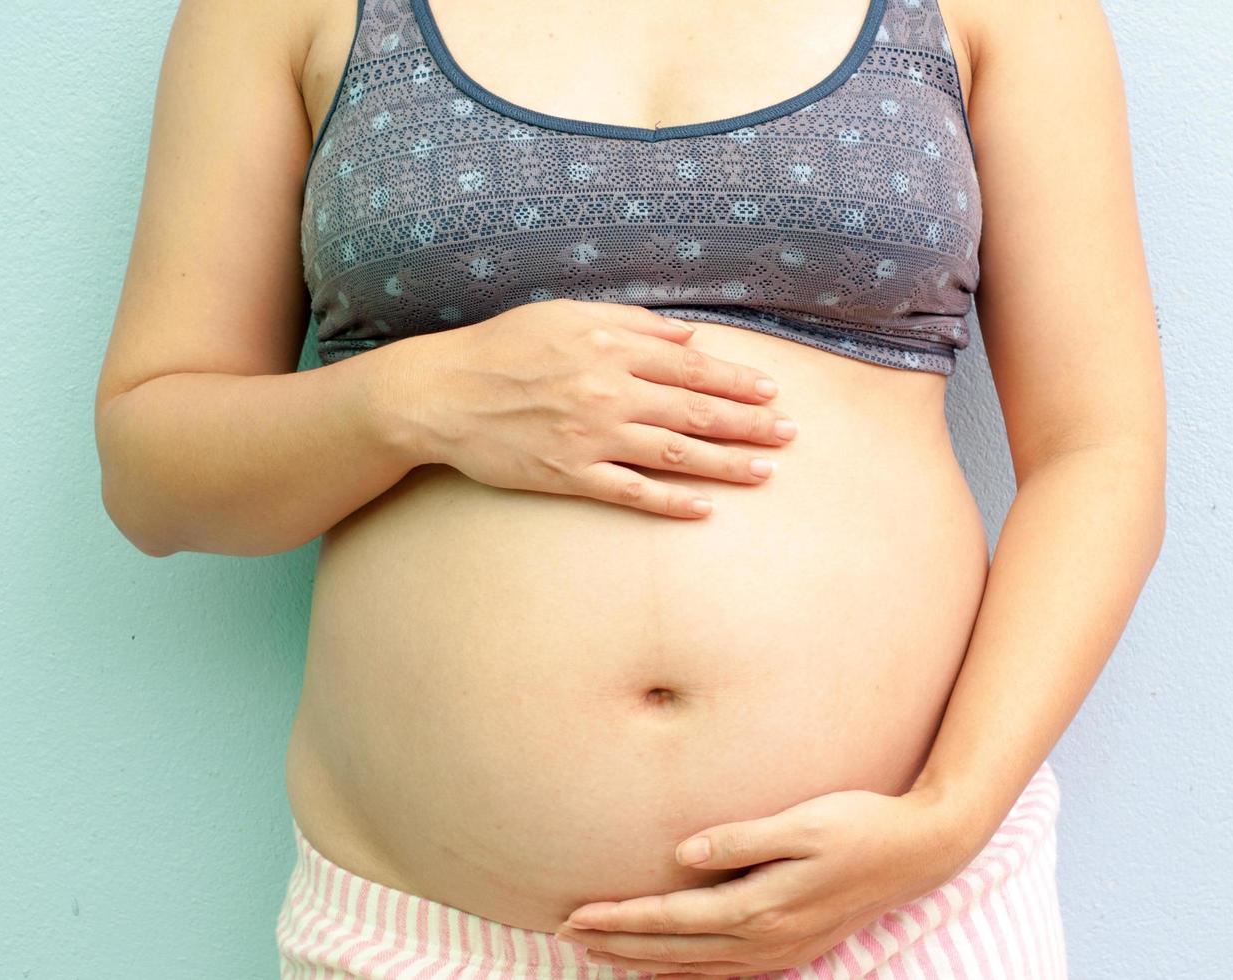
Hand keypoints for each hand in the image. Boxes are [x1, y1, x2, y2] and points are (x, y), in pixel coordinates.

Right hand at [402, 298, 798, 518]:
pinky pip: (630, 492)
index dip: (738, 380)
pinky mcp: (569, 475)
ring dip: (726, 464)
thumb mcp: (567, 314)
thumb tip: (688, 337)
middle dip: (749, 423)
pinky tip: (704, 510)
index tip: (772, 391)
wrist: (442, 393)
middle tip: (789, 433)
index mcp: (610, 346)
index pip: (692, 365)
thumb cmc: (504, 347)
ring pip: (674, 453)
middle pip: (695, 409)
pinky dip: (670, 502)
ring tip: (765, 471)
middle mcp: (608, 390)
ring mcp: (590, 436)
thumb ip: (631, 323)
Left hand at [553, 788, 969, 978]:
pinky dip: (684, 973)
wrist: (919, 851)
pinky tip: (665, 968)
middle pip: (674, 951)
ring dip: (643, 962)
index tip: (575, 916)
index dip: (620, 920)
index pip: (672, 920)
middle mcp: (766, 939)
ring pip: (695, 969)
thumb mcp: (803, 821)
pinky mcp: (793, 949)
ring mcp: (781, 951)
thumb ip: (741, 839)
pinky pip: (724, 972)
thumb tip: (682, 853)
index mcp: (762, 905)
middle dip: (616, 945)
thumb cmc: (860, 824)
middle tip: (565, 935)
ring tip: (599, 953)